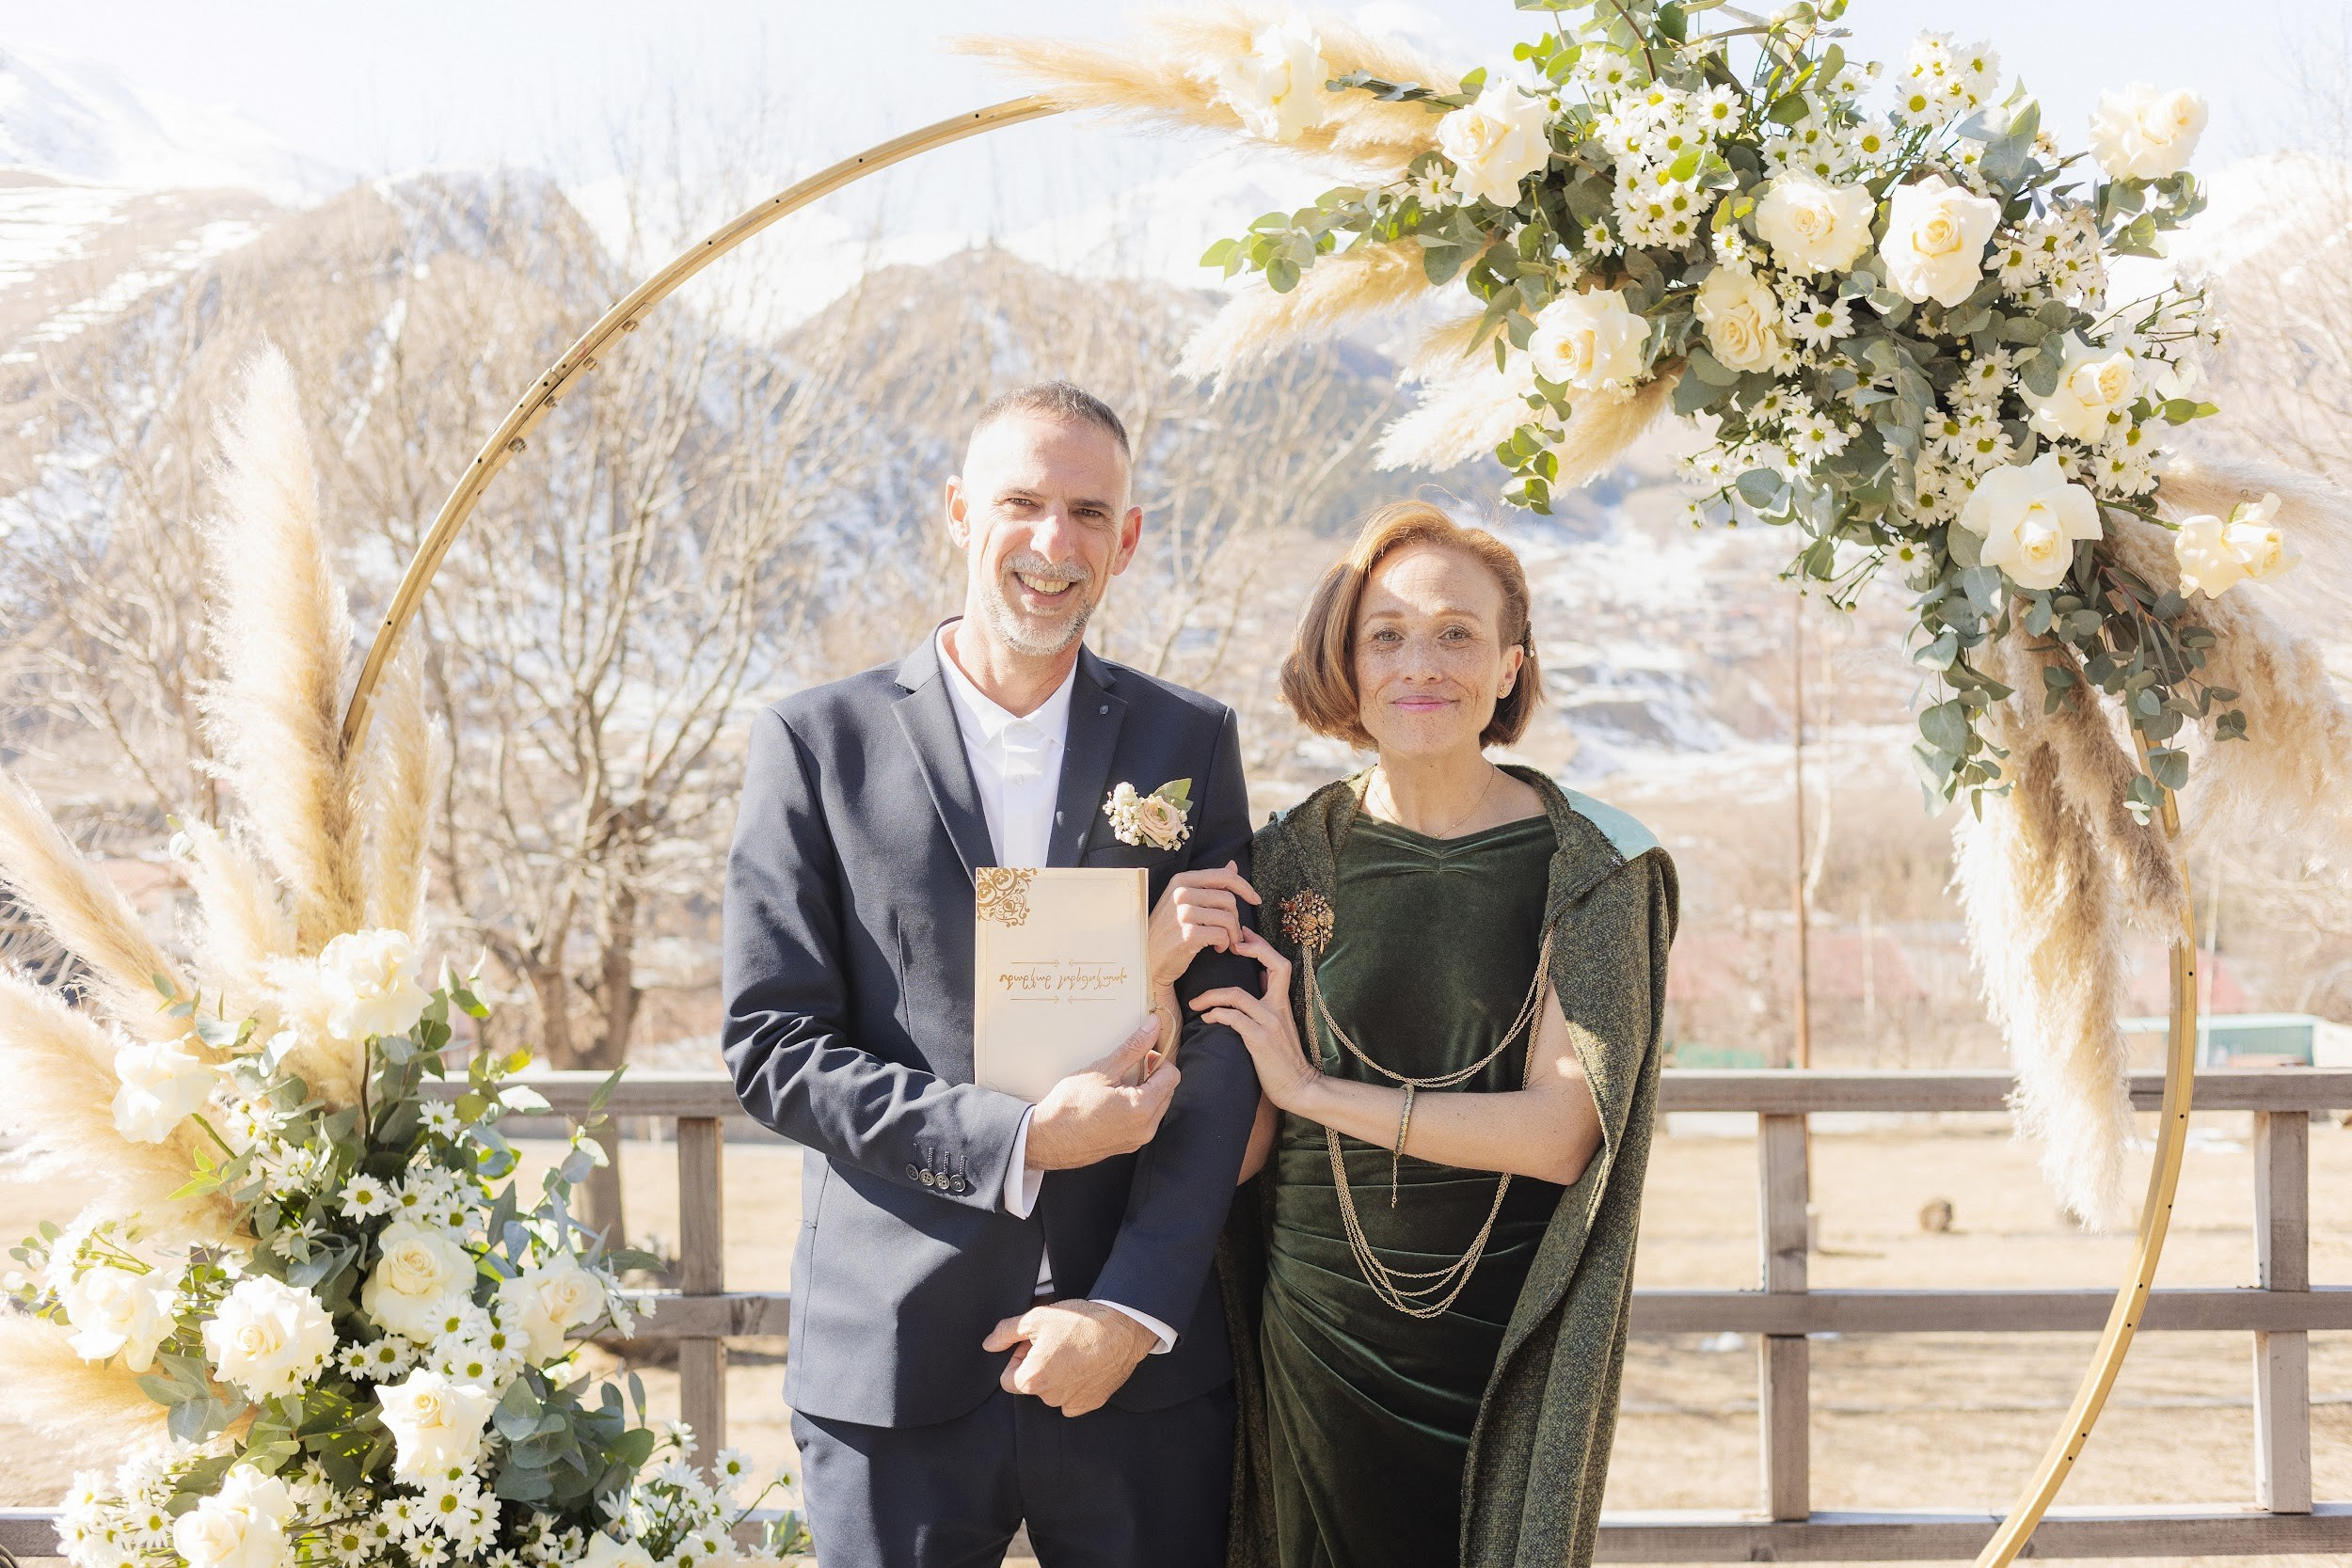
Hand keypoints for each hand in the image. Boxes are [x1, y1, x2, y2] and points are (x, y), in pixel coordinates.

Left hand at [983, 1300, 1156, 1415]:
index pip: (1008, 1378)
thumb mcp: (1036, 1317)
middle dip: (1038, 1366)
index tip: (1034, 1344)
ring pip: (1053, 1392)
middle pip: (1032, 1384)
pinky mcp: (1091, 1403)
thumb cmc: (1079, 1322)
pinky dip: (1076, 1385)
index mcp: (1030, 1380)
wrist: (1122, 1328)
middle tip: (1056, 1343)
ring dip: (1057, 1375)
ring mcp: (1072, 1403)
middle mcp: (1049, 1398)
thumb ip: (1005, 1332)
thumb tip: (988, 1345)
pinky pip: (1073, 1399)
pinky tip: (1086, 1364)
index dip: (1018, 1358)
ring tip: (1073, 1350)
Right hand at [1023, 1015, 1179, 1172]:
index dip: (1158, 1060)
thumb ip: (1133, 1048)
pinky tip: (1112, 1101)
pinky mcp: (1128, 1145)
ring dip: (1144, 1091)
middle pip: (1167, 1091)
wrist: (1047, 1139)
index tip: (1141, 1055)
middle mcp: (1146, 1128)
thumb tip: (1153, 1028)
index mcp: (1143, 1108)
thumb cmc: (1070, 1106)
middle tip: (1126, 1069)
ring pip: (1156, 1106)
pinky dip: (1135, 1107)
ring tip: (1116, 1086)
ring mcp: (1138, 1139)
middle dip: (1153, 1076)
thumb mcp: (1103, 1070)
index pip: (1172, 1076)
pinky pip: (1143, 1120)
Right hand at [1147, 862, 1259, 985]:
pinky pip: (1222, 934)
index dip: (1245, 887)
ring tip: (1225, 942)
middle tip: (1231, 933)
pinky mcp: (1187, 934)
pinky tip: (1216, 949)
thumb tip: (1233, 864)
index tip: (1255, 899)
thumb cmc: (1169, 929)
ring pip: (1228, 918)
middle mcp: (1181, 893)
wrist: (1148, 958)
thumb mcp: (1184, 901)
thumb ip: (1209, 883)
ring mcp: (1183, 913)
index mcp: (1181, 880)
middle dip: (1236, 919)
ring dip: (1232, 934)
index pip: (1224, 876)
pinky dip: (1225, 944)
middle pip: (1229, 899)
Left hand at [1191, 927, 1317, 1111]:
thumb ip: (1269, 1001)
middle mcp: (1278, 1008)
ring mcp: (1269, 1023)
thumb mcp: (1280, 1024)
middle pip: (1274, 965)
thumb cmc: (1284, 1057)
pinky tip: (1206, 1019)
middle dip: (1252, 949)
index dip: (1262, 946)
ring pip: (1238, 995)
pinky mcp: (1259, 1040)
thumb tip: (1257, 979)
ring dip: (1212, 995)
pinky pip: (1233, 1019)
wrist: (1299, 1086)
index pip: (1280, 964)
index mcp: (1283, 1003)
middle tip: (1228, 946)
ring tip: (1196, 1002)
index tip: (1243, 937)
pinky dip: (1216, 1015)